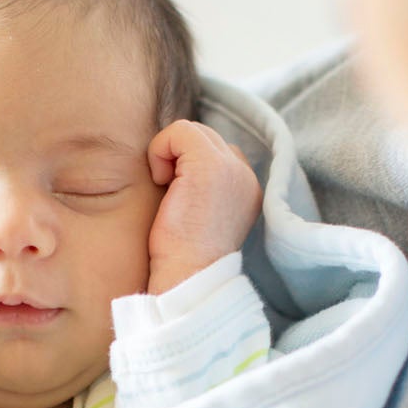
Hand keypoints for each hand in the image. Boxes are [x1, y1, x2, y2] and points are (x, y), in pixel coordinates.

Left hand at [145, 120, 261, 294]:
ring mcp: (231, 168)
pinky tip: (160, 180)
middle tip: (168, 191)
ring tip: (165, 186)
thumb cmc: (182, 256)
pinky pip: (180, 131)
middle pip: (205, 136)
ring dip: (168, 153)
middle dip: (178, 156)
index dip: (188, 164)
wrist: (188, 277)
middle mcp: (246, 175)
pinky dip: (160, 149)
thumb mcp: (200, 215)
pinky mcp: (210, 165)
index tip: (178, 196)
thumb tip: (176, 165)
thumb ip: (201, 187)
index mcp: (247, 189)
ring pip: (192, 130)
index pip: (219, 151)